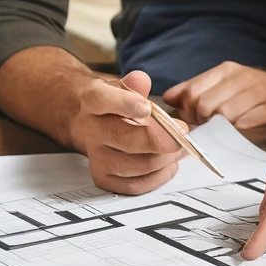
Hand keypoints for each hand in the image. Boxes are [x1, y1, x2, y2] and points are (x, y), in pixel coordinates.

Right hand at [69, 70, 187, 194]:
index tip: (147, 108)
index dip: (126, 104)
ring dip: (162, 159)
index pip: (103, 101)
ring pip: (131, 165)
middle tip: (183, 133)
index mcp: (93, 100)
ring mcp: (95, 155)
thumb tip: (142, 80)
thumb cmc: (110, 102)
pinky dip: (156, 178)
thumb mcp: (120, 86)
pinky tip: (169, 164)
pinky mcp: (102, 176)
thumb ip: (135, 84)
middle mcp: (91, 129)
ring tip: (180, 148)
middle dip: (160, 139)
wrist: (83, 120)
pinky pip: (131, 185)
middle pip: (124, 139)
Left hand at [163, 62, 265, 129]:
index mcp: (227, 70)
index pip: (191, 91)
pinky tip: (242, 134)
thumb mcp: (228, 81)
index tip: (195, 121)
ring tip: (226, 132)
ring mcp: (259, 92)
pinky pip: (245, 125)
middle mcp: (242, 77)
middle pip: (203, 104)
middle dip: (202, 122)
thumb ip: (197, 87)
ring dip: (220, 129)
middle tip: (210, 129)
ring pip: (223, 115)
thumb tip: (169, 97)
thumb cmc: (259, 91)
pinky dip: (238, 133)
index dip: (188, 112)